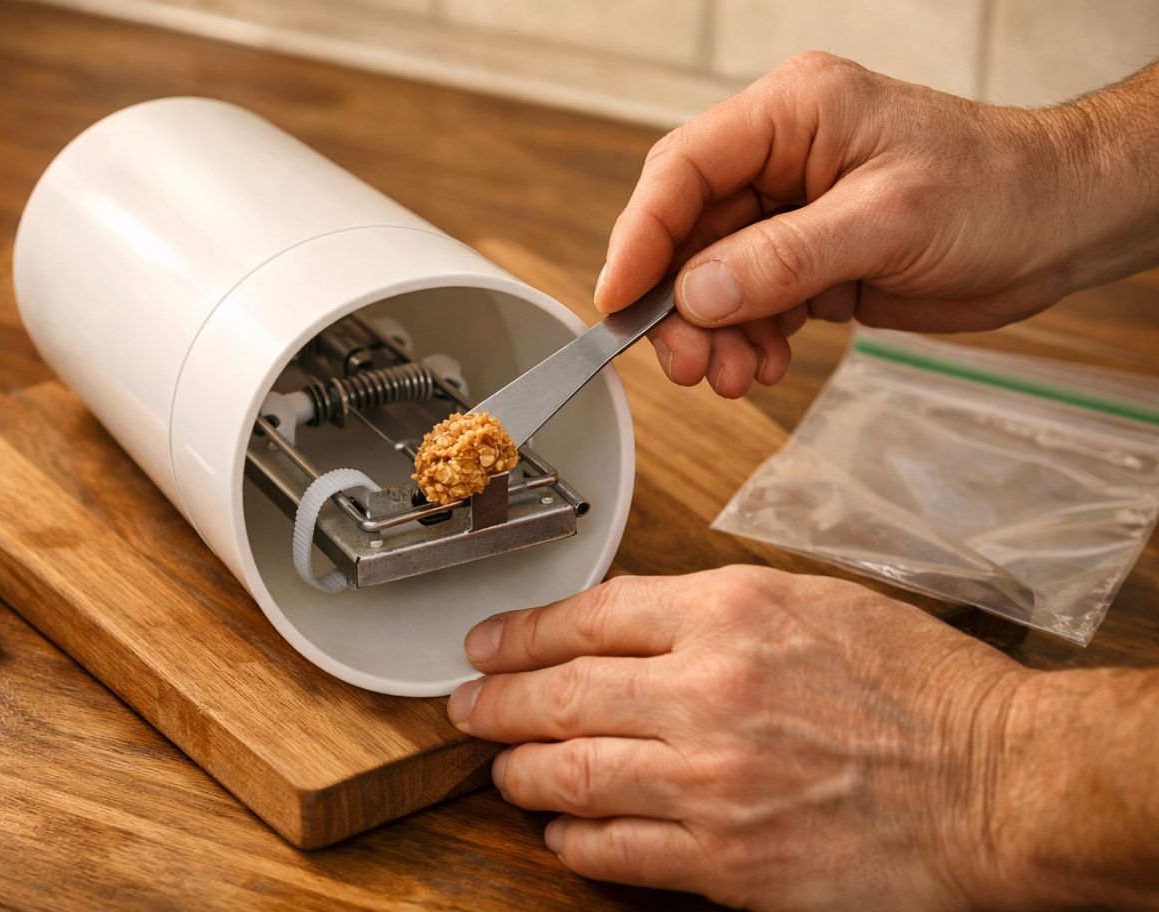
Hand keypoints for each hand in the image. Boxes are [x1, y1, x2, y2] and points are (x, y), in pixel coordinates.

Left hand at [447, 567, 1030, 910]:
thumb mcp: (810, 604)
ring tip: (506, 769)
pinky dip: (574, 841)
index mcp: (729, 613)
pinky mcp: (727, 863)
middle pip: (557, 695)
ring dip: (521, 773)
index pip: (585, 616)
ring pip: (569, 775)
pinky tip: (565, 831)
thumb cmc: (922, 690)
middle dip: (495, 703)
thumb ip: (709, 612)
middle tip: (468, 708)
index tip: (488, 645)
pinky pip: (614, 852)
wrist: (999, 784)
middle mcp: (708, 692)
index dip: (519, 634)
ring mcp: (711, 782)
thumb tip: (624, 632)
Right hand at [598, 52, 1158, 398]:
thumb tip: (697, 295)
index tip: (620, 302)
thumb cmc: (1000, 191)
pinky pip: (750, 300)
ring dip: (713, 333)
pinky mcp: (809, 255)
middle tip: (688, 365)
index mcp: (790, 113)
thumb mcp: (889, 222)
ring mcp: (791, 208)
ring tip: (733, 378)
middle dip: (680, 305)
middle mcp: (780, 155)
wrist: (1067, 223)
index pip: (683, 170)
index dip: (640, 237)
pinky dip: (747, 339)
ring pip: (713, 275)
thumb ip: (786, 258)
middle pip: (687, 231)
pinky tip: (763, 366)